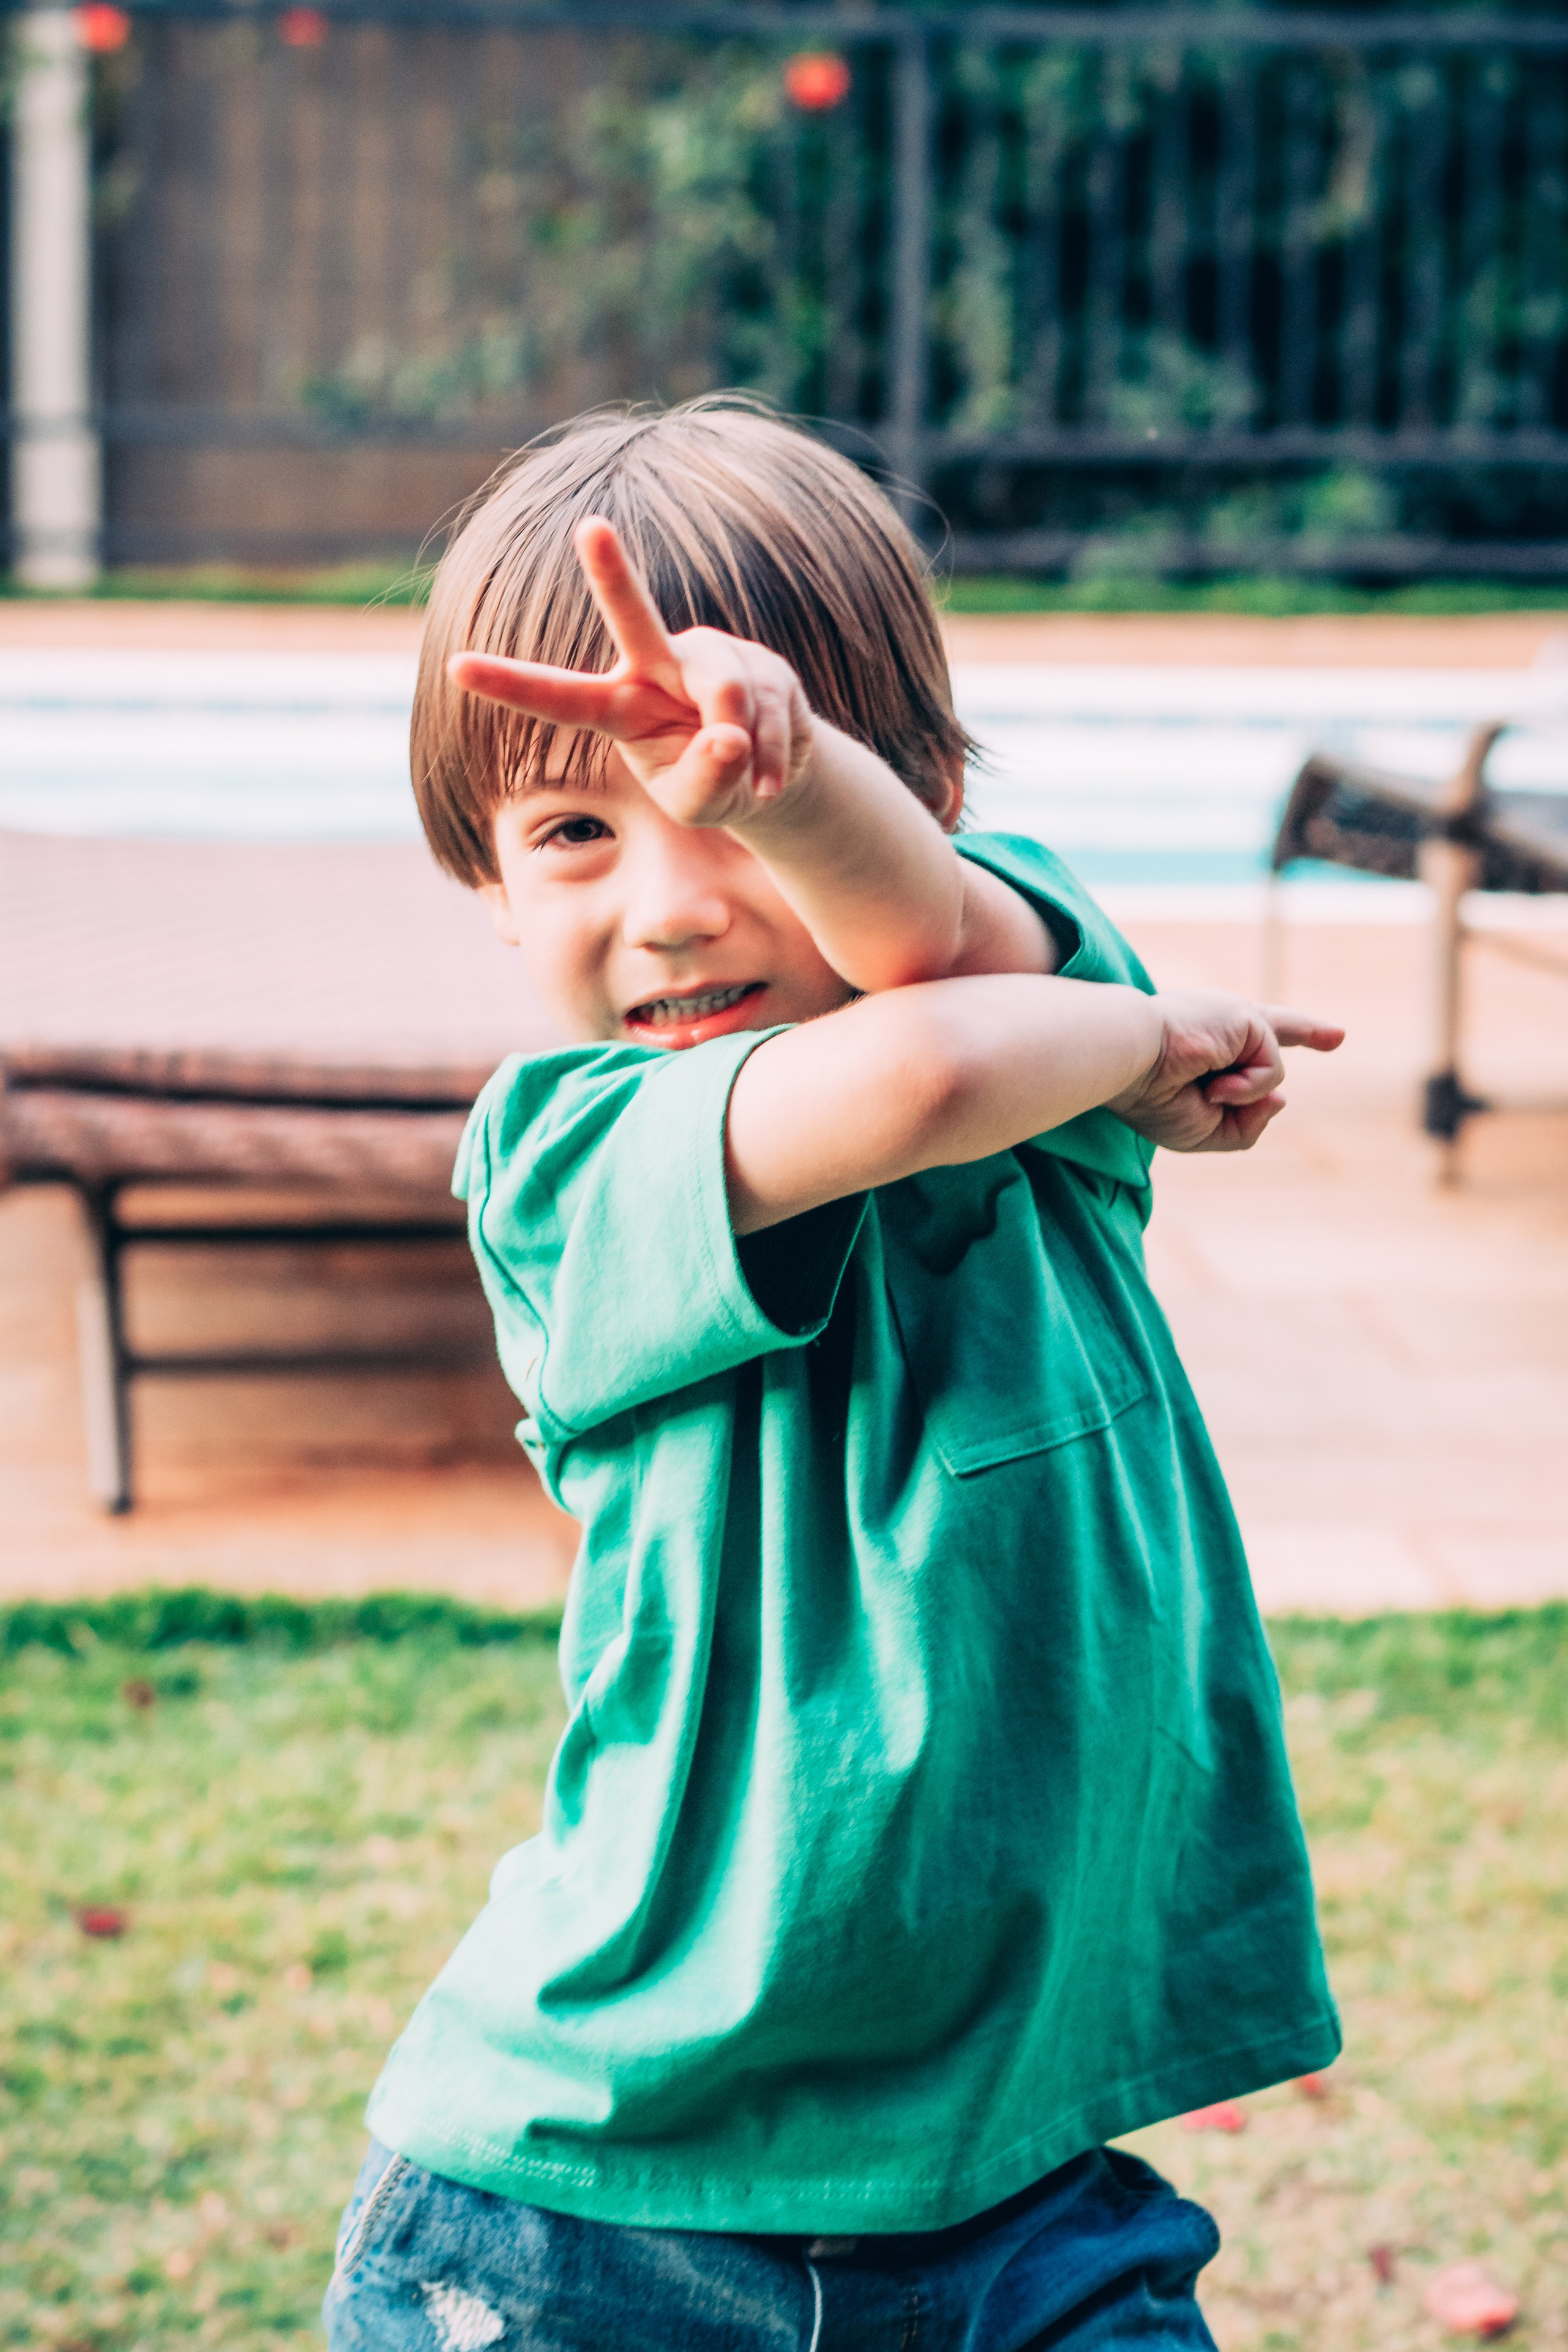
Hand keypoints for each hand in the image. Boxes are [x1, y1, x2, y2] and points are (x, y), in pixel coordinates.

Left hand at [446, 517, 813, 827]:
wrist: (770, 776)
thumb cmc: (713, 786)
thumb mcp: (698, 808)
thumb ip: (704, 782)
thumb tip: (730, 736)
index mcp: (617, 707)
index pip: (558, 698)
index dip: (510, 684)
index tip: (457, 667)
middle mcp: (657, 666)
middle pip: (635, 617)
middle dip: (613, 573)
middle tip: (590, 527)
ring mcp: (711, 657)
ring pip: (727, 692)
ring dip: (747, 746)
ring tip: (755, 782)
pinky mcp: (762, 661)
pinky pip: (772, 709)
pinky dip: (777, 754)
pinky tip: (773, 777)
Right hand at [1107, 989, 1343, 1151]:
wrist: (1128, 1061)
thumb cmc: (1151, 1096)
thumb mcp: (1202, 1132)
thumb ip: (1245, 1126)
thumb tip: (1281, 1102)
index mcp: (1201, 1048)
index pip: (1242, 1044)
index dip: (1265, 1044)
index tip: (1302, 1042)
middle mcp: (1219, 1029)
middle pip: (1270, 1028)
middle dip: (1306, 1031)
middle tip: (1338, 1036)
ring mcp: (1234, 1020)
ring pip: (1269, 1075)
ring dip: (1241, 1096)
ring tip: (1204, 1089)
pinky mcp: (1247, 1017)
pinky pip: (1272, 1071)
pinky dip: (1247, 1087)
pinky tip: (1216, 1083)